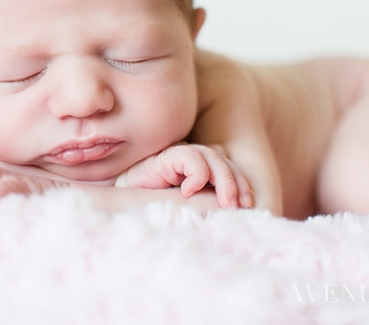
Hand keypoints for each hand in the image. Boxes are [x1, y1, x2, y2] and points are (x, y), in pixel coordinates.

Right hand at [114, 143, 251, 208]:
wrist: (121, 210)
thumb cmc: (155, 214)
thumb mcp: (189, 212)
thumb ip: (208, 206)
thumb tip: (237, 213)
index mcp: (199, 170)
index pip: (228, 167)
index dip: (240, 183)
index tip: (247, 205)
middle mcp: (189, 159)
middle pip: (222, 160)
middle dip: (235, 182)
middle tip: (238, 206)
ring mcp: (176, 156)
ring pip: (210, 156)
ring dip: (223, 179)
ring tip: (225, 203)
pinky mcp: (163, 157)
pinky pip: (188, 156)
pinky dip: (196, 173)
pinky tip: (188, 191)